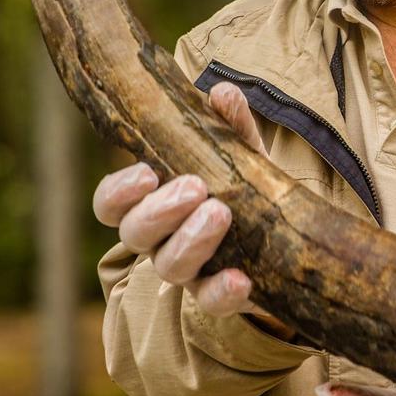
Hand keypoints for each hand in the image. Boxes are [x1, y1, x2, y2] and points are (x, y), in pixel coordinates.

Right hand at [92, 82, 291, 334]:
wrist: (284, 232)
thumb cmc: (243, 182)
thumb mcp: (239, 150)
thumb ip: (230, 125)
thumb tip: (222, 94)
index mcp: (151, 200)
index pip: (111, 202)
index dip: (119, 191)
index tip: (146, 173)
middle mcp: (159, 238)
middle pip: (135, 233)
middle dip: (160, 210)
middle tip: (193, 188)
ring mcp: (187, 269)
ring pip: (170, 266)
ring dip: (191, 241)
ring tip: (220, 213)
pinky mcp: (218, 293)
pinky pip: (211, 301)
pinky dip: (223, 292)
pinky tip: (240, 278)